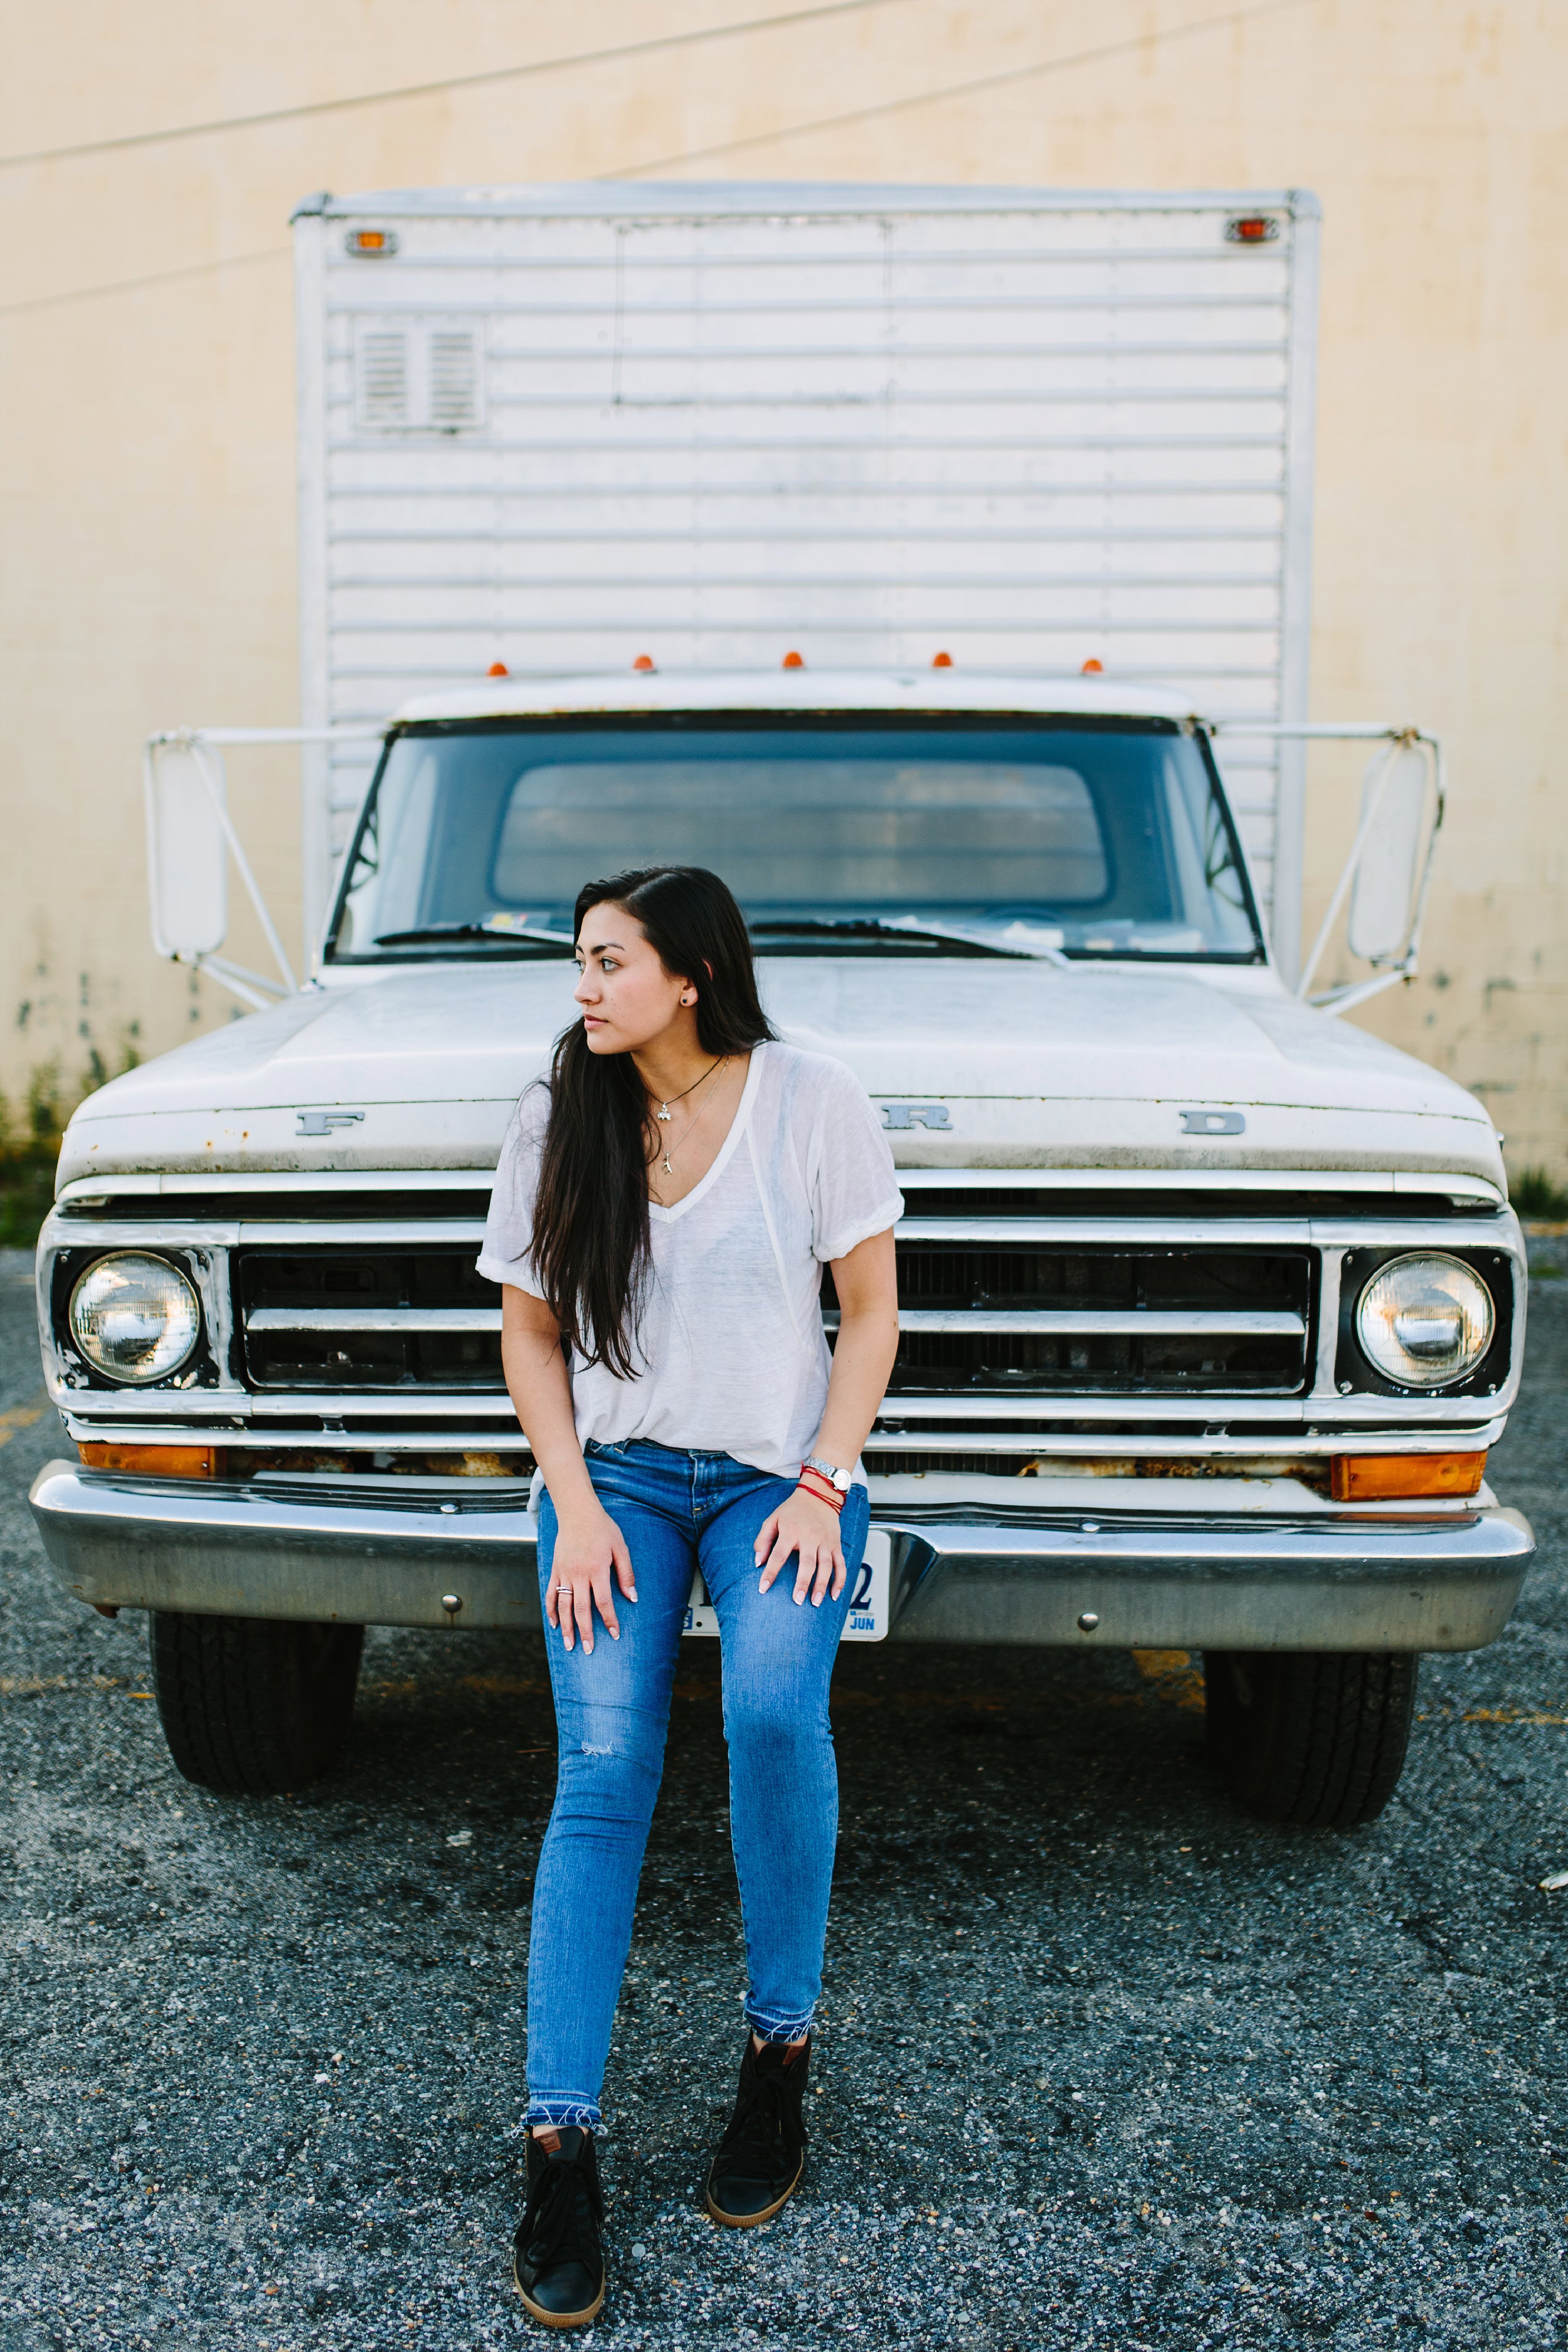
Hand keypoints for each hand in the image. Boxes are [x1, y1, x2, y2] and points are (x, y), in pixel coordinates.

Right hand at [546, 1502, 636, 1653]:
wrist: (578, 1512)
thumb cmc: (603, 1529)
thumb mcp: (620, 1547)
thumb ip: (626, 1573)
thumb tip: (632, 1597)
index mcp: (597, 1569)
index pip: (603, 1602)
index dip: (609, 1620)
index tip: (614, 1635)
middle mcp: (579, 1574)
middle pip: (582, 1609)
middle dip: (586, 1632)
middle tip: (588, 1650)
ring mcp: (564, 1573)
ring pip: (563, 1605)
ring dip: (566, 1627)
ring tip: (569, 1645)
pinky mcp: (555, 1570)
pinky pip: (550, 1594)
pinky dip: (550, 1610)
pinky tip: (554, 1624)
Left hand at [755, 1486, 847, 1607]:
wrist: (818, 1495)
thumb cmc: (792, 1510)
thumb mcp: (773, 1519)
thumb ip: (763, 1540)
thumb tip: (758, 1562)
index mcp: (791, 1531)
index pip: (778, 1555)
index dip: (770, 1572)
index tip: (763, 1588)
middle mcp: (810, 1537)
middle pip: (808, 1563)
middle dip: (803, 1583)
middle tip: (798, 1601)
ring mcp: (825, 1541)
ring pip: (827, 1566)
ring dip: (822, 1585)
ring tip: (816, 1602)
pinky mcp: (836, 1544)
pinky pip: (841, 1564)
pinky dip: (840, 1580)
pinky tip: (835, 1594)